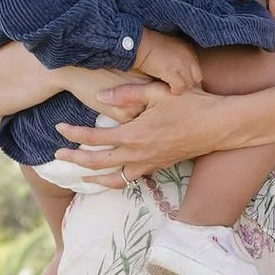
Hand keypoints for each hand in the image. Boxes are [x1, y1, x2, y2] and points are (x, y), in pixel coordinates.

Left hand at [58, 85, 233, 185]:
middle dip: (74, 159)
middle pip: (97, 162)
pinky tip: (109, 179)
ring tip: (78, 175)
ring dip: (92, 177)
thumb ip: (127, 94)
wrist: (219, 126)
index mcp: (134, 134)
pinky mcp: (158, 167)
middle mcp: (138, 154)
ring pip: (112, 178)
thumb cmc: (191, 104)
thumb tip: (100, 98)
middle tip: (56, 156)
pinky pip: (130, 180)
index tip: (59, 129)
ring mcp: (148, 163)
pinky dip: (115, 182)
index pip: (95, 137)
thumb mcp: (158, 92)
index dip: (74, 134)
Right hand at [133, 30, 201, 92]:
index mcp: (189, 49)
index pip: (196, 68)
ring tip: (171, 87)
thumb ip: (179, 55)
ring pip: (189, 84)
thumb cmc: (151, 45)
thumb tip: (179, 68)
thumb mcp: (171, 46)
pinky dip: (175, 90)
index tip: (181, 79)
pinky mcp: (172, 71)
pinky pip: (180, 87)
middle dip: (188, 83)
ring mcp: (181, 64)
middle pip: (197, 77)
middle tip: (177, 85)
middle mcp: (188, 56)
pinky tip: (168, 89)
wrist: (139, 43)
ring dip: (180, 88)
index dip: (189, 76)